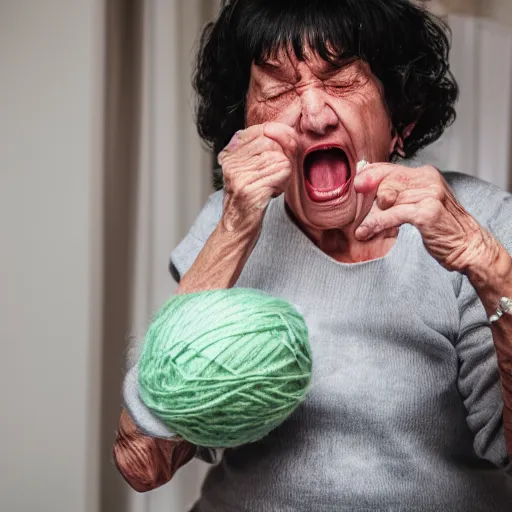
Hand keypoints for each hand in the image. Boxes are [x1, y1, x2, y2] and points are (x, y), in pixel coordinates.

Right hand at [217, 122, 297, 234]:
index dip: (282, 135)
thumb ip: (269, 144)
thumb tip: (293, 120)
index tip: (288, 149)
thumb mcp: (255, 167)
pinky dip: (283, 183)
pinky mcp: (249, 188)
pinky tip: (272, 192)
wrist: (236, 228)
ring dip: (283, 173)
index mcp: (230, 151)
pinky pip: (281, 172)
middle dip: (284, 156)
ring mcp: (238, 174)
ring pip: (280, 158)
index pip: (263, 129)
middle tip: (277, 175)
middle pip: (273, 142)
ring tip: (272, 185)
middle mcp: (231, 160)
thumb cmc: (250, 197)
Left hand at [353, 163, 500, 272]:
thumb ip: (399, 195)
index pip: (390, 168)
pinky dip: (376, 223)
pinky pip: (392, 214)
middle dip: (368, 194)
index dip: (370, 175)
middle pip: (387, 180)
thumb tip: (368, 191)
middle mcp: (428, 180)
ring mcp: (429, 194)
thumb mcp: (419, 205)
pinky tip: (366, 232)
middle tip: (356, 210)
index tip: (356, 184)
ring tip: (361, 229)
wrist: (468, 246)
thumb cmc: (441, 227)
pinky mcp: (427, 212)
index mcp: (425, 175)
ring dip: (370, 216)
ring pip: (387, 197)